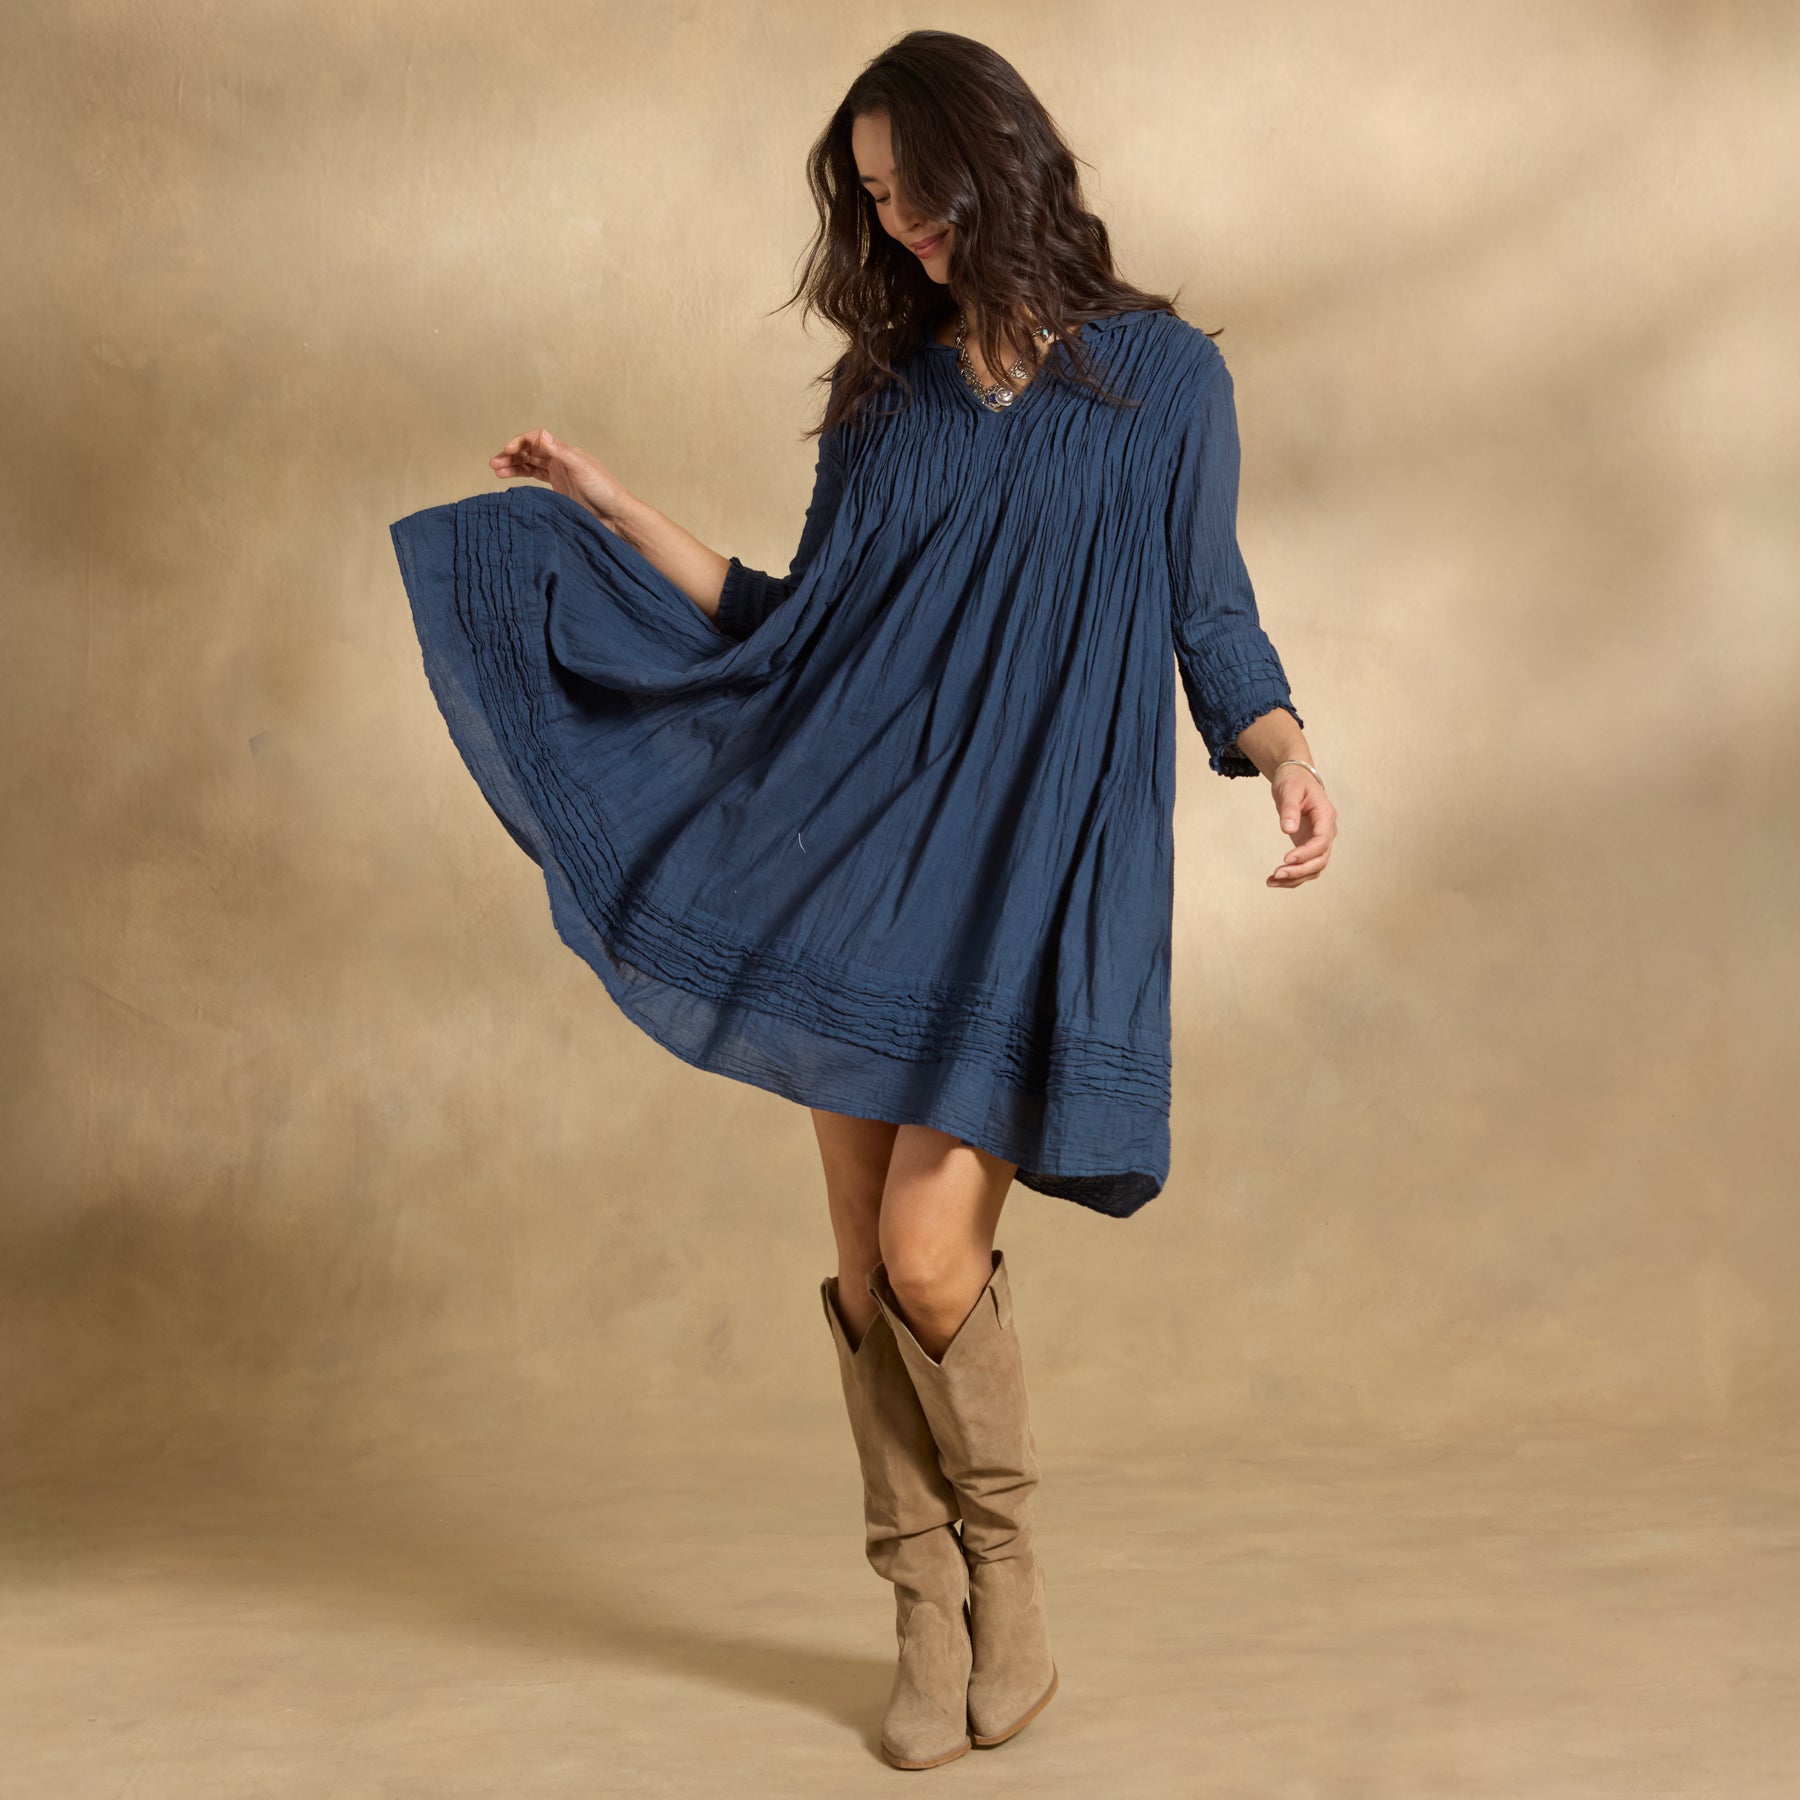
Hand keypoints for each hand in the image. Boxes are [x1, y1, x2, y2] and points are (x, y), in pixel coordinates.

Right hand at [489, 428, 630, 525]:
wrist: (616, 517)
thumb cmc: (605, 491)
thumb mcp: (582, 469)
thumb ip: (561, 453)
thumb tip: (541, 435)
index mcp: (566, 452)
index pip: (537, 439)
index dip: (520, 442)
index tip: (507, 451)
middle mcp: (561, 461)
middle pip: (530, 451)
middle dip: (511, 454)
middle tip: (494, 463)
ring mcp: (559, 476)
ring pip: (530, 465)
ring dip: (513, 465)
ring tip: (496, 471)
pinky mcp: (558, 491)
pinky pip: (535, 479)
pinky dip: (522, 477)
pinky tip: (509, 480)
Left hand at [1267, 767, 1335, 888]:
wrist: (1296, 779)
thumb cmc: (1294, 782)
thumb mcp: (1290, 790)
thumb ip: (1290, 809)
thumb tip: (1288, 829)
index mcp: (1326, 817)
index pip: (1321, 841)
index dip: (1306, 853)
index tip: (1286, 859)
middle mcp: (1326, 832)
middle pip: (1320, 860)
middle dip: (1300, 870)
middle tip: (1277, 873)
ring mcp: (1319, 841)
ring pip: (1314, 868)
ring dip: (1295, 878)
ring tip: (1271, 881)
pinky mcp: (1308, 847)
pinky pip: (1305, 867)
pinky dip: (1292, 876)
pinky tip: (1274, 880)